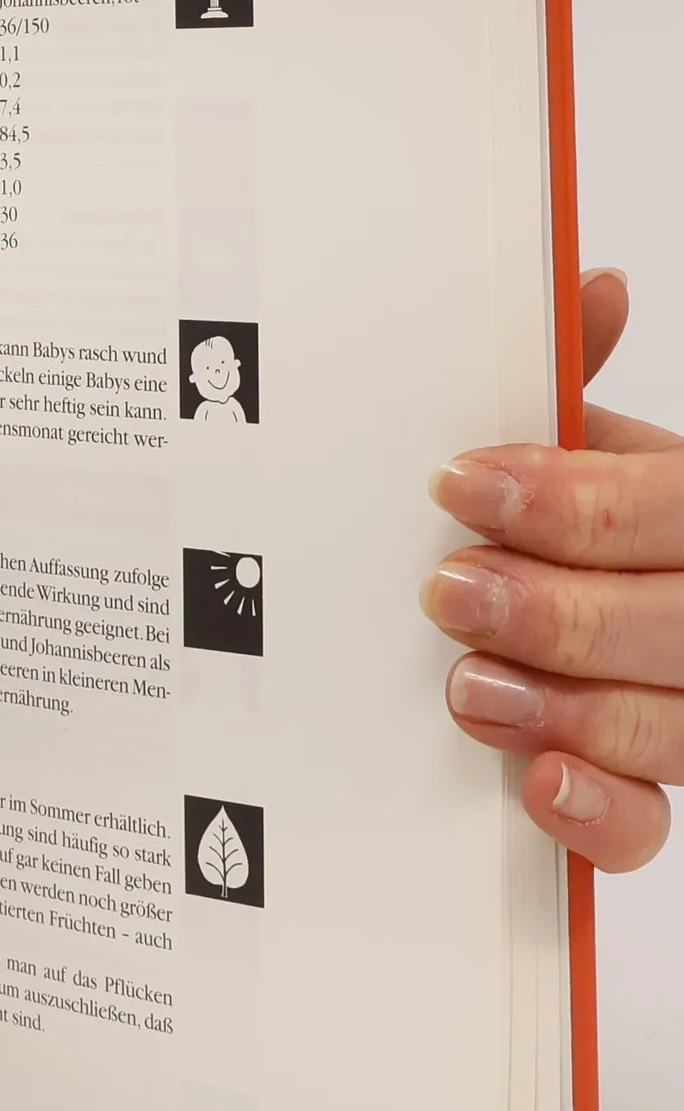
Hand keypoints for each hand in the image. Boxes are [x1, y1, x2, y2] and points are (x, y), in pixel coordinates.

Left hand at [423, 266, 677, 869]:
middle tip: (451, 591)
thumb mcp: (580, 450)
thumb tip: (590, 286)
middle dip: (563, 609)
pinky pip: (652, 824)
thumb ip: (566, 387)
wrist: (570, 605)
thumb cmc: (581, 524)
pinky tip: (535, 782)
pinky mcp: (652, 790)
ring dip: (569, 706)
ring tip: (469, 687)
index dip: (577, 501)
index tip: (462, 484)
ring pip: (676, 726)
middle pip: (683, 623)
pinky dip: (597, 810)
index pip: (676, 509)